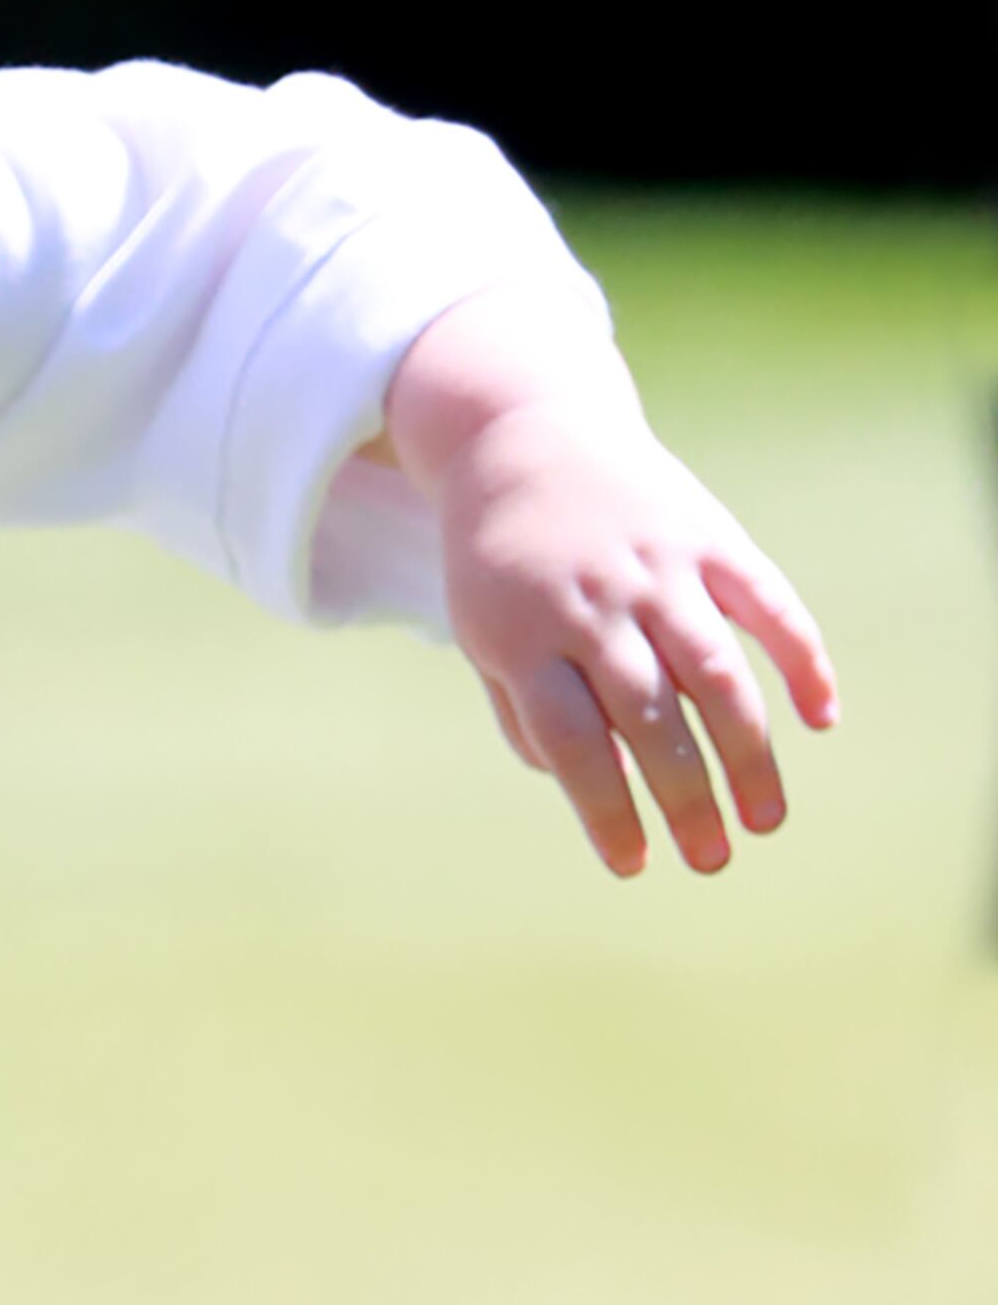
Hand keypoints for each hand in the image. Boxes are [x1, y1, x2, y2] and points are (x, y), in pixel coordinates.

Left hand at [382, 302, 839, 879]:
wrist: (525, 437)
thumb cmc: (500, 562)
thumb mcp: (482, 635)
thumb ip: (524, 712)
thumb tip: (584, 786)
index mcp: (524, 637)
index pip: (569, 742)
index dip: (605, 808)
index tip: (634, 867)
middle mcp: (593, 605)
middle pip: (648, 716)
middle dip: (683, 797)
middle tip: (711, 859)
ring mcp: (656, 568)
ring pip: (714, 672)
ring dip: (747, 752)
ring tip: (764, 819)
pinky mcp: (709, 537)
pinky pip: (767, 604)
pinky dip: (800, 659)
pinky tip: (820, 716)